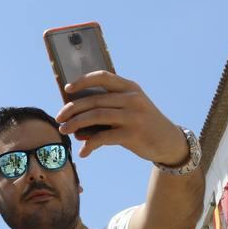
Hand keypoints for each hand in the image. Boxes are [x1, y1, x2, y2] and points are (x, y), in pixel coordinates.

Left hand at [56, 72, 186, 161]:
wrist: (168, 141)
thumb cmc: (142, 124)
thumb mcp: (130, 108)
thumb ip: (108, 108)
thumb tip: (74, 120)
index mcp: (129, 87)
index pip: (103, 77)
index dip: (83, 81)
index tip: (67, 89)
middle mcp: (131, 98)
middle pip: (94, 100)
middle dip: (72, 109)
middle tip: (59, 118)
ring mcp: (132, 116)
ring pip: (95, 116)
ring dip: (76, 124)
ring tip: (64, 131)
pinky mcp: (132, 134)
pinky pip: (103, 137)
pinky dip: (90, 145)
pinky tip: (84, 152)